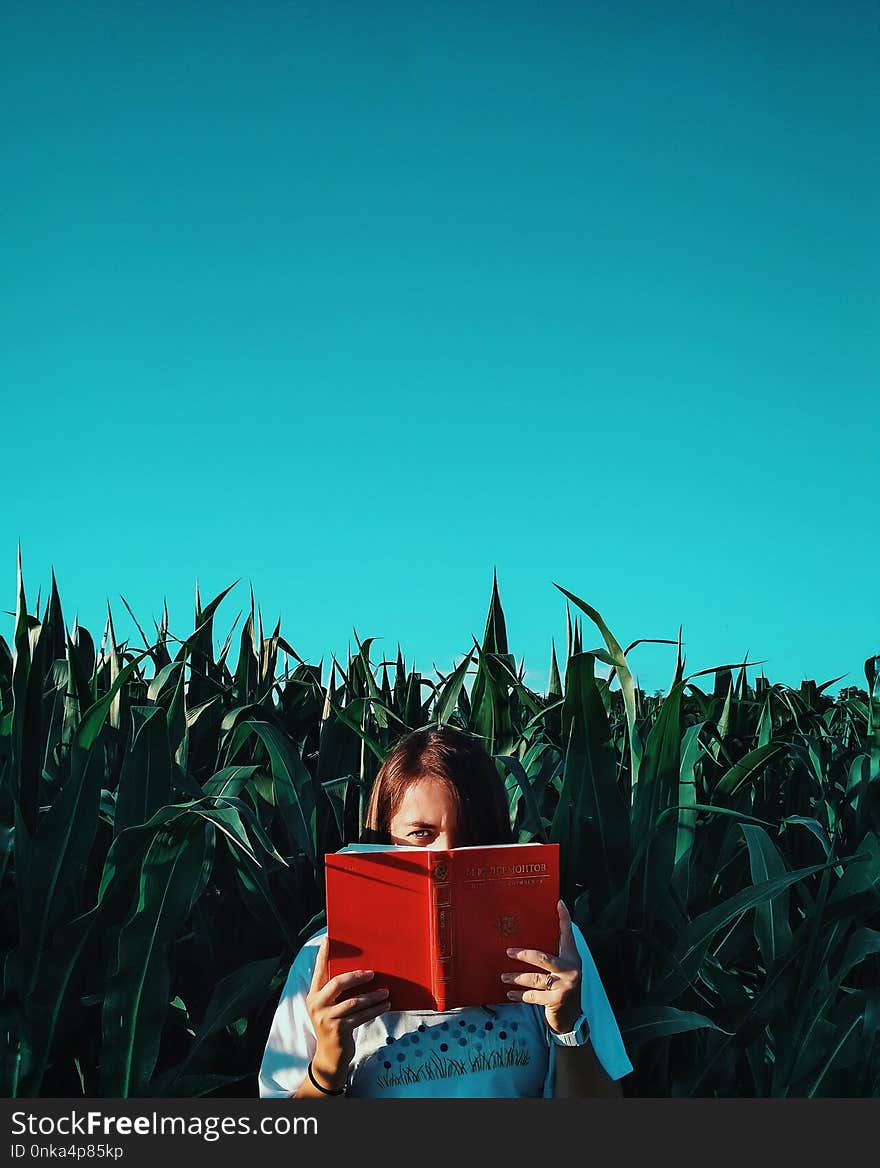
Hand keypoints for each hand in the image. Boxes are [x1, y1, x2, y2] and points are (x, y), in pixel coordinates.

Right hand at [306, 935, 390, 1089]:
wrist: (329, 1057)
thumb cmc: (334, 1025)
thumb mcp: (330, 1007)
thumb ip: (337, 992)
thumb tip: (361, 971)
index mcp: (314, 995)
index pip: (319, 970)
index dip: (323, 955)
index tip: (328, 939)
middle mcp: (317, 1004)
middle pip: (337, 982)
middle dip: (356, 976)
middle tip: (372, 973)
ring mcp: (326, 1018)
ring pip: (354, 1001)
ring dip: (372, 996)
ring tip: (386, 992)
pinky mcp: (338, 1029)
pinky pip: (361, 1016)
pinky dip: (375, 1010)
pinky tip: (386, 1005)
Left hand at [501, 899, 582, 1035]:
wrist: (572, 1019)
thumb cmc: (563, 988)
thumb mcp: (563, 970)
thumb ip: (555, 954)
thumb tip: (539, 934)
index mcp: (572, 958)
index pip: (568, 935)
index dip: (564, 919)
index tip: (558, 903)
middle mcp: (571, 970)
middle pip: (543, 957)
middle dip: (523, 954)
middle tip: (508, 952)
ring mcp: (564, 986)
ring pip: (534, 978)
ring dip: (516, 977)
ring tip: (503, 976)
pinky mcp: (556, 1000)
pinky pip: (532, 996)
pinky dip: (519, 994)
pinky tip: (509, 993)